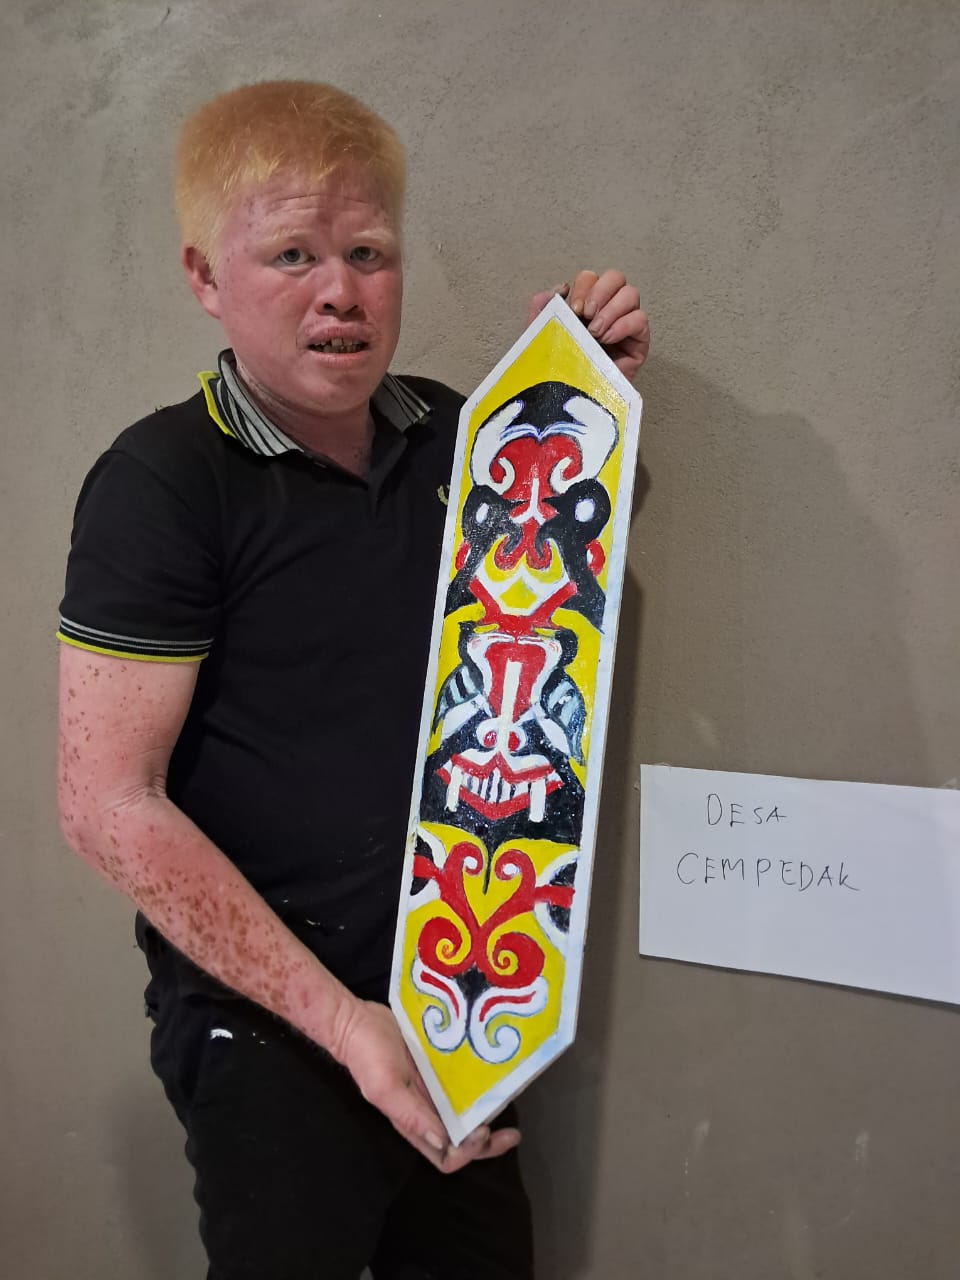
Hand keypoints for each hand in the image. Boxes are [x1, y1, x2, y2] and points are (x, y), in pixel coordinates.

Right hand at [332, 998, 520, 1172]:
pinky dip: (479, 1084)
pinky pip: (463, 1082)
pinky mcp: (437, 1066)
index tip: (482, 1130)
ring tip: (509, 1103)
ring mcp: (434, 1089)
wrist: (356, 1021)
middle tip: (513, 1133)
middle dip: (488, 1142)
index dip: (467, 1152)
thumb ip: (410, 1115)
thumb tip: (442, 1142)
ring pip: (466, 1112)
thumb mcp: (384, 1087)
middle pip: (462, 1139)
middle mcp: (428, 1111)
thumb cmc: (366, 1056)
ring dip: (487, 1112)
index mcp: (414, 1123)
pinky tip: (494, 1073)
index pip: (446, 1155)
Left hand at [527, 269, 649, 380]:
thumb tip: (561, 287)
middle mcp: (607, 310)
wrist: (569, 402)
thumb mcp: (540, 333)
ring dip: (610, 310)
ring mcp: (624, 325)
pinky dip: (623, 324)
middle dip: (599, 292)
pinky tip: (607, 339)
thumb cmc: (556, 369)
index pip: (592, 277)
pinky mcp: (638, 343)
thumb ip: (542, 305)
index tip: (572, 308)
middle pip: (615, 277)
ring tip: (595, 333)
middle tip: (585, 315)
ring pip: (631, 294)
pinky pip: (640, 320)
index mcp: (585, 305)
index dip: (584, 285)